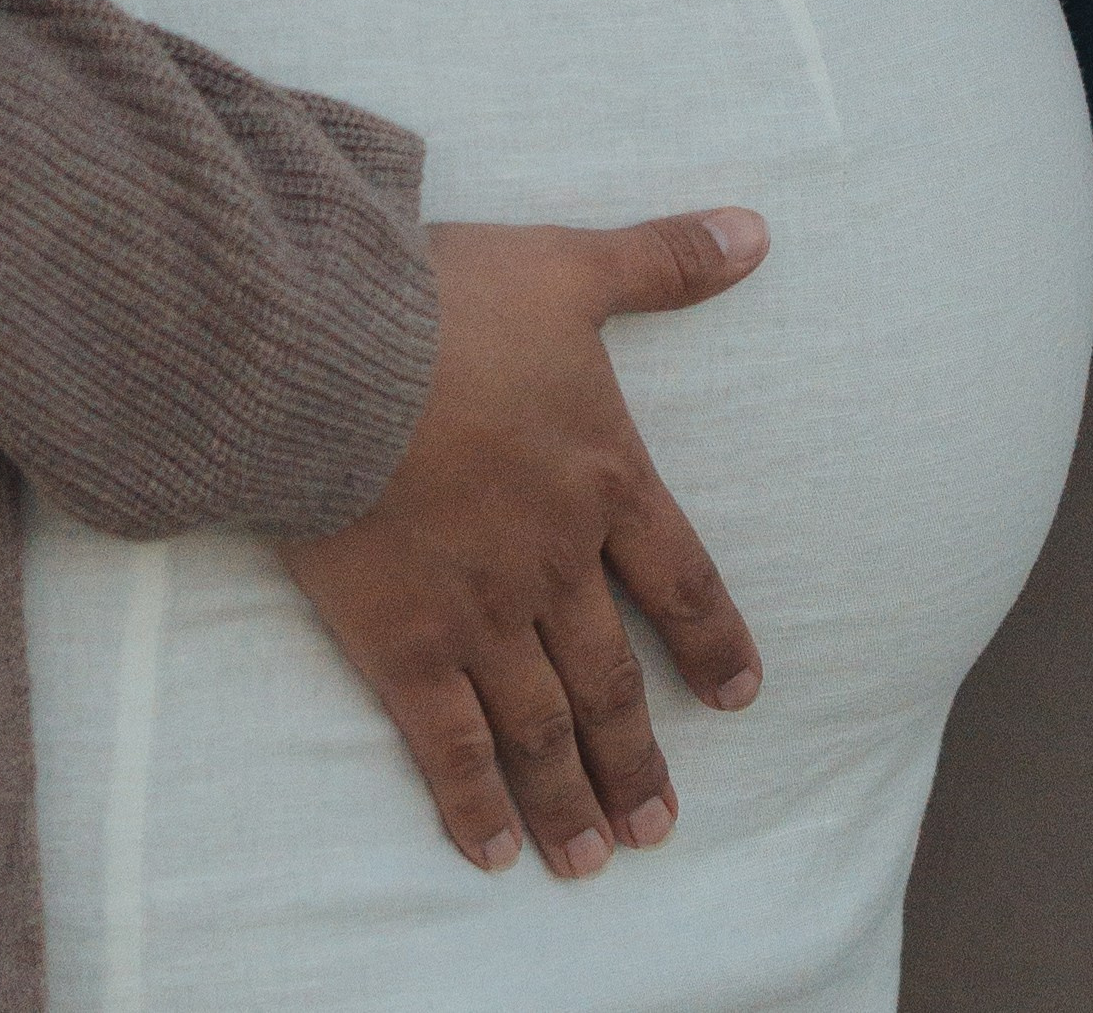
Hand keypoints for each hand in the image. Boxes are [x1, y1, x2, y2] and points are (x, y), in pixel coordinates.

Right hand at [281, 210, 768, 880]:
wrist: (335, 354)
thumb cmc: (451, 303)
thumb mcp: (573, 267)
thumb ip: (665, 262)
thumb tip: (757, 232)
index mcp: (603, 477)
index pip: (680, 577)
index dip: (712, 640)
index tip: (741, 698)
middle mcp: (553, 561)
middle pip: (611, 678)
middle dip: (637, 757)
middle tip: (660, 827)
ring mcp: (478, 611)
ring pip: (541, 725)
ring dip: (573, 796)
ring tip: (596, 861)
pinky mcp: (398, 642)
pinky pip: (447, 743)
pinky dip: (474, 803)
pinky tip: (495, 852)